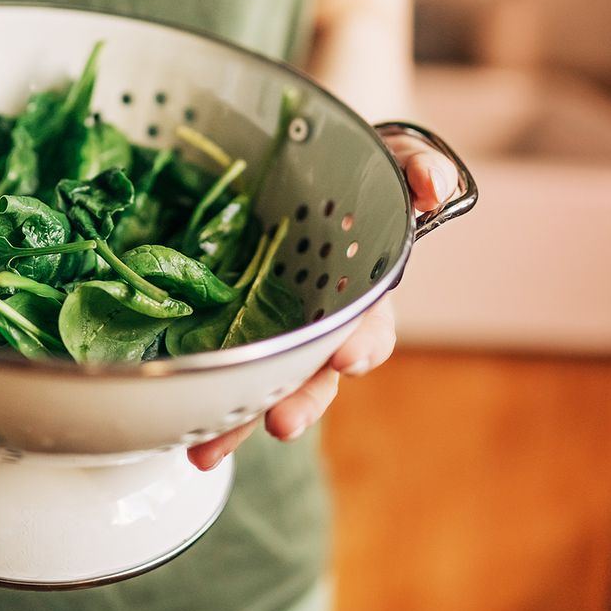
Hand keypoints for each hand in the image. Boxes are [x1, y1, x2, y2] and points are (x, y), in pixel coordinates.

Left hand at [187, 134, 457, 470]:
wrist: (295, 167)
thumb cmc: (350, 172)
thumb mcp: (387, 159)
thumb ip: (415, 167)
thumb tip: (434, 188)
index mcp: (361, 293)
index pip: (371, 327)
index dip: (362, 344)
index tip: (348, 356)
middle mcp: (317, 324)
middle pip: (314, 375)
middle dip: (301, 401)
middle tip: (281, 422)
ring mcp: (271, 332)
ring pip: (260, 386)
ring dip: (239, 422)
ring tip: (209, 451)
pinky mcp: (226, 329)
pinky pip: (216, 370)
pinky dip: (198, 403)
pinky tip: (175, 431)